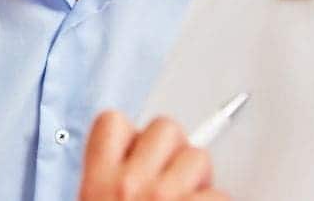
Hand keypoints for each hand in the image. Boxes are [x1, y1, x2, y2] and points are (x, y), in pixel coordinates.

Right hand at [78, 111, 228, 200]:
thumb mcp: (93, 200)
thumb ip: (110, 178)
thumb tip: (142, 157)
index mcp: (97, 183)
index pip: (113, 121)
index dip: (130, 133)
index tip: (138, 147)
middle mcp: (129, 185)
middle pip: (166, 127)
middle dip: (174, 150)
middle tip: (171, 179)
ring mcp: (164, 197)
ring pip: (199, 156)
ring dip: (199, 180)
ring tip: (187, 199)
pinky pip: (221, 193)